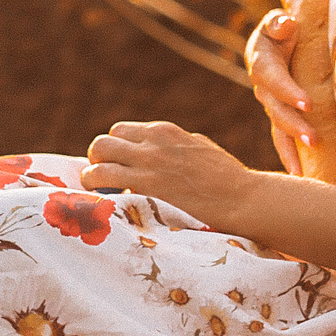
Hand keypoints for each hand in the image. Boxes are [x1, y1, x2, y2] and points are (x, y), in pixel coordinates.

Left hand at [81, 121, 257, 220]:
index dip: (116, 152)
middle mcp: (152, 142)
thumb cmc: (228, 179)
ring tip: (95, 192)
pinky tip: (102, 204)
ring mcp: (147, 163)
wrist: (243, 199)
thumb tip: (160, 155)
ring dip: (92, 175)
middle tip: (102, 180)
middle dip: (100, 160)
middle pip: (105, 142)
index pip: (122, 132)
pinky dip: (96, 191)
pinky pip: (104, 182)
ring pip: (98, 158)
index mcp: (165, 132)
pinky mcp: (145, 186)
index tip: (118, 168)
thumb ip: (175, 147)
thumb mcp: (199, 148)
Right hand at [242, 11, 314, 174]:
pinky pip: (282, 139)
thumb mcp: (279, 22)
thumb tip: (287, 24)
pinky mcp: (281, 116)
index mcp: (262, 63)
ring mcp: (271, 104)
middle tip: (314, 140)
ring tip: (302, 170)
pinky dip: (290, 157)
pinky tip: (300, 177)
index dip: (288, 92)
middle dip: (294, 126)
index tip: (307, 104)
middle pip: (276, 110)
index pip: (273, 79)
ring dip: (290, 148)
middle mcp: (263, 88)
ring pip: (278, 129)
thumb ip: (279, 23)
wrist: (282, 38)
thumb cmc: (285, 28)